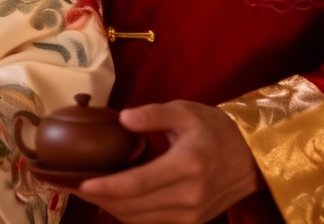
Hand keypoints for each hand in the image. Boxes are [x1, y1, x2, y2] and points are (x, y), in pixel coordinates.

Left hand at [73, 101, 262, 223]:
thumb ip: (153, 114)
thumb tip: (123, 119)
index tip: (80, 183)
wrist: (250, 156)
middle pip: (135, 207)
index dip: (106, 187)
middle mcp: (189, 196)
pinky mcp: (193, 222)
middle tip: (72, 187)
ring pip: (141, 220)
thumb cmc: (213, 127)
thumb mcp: (184, 110)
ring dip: (113, 209)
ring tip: (88, 193)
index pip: (138, 184)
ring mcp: (192, 215)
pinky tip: (114, 201)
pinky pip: (153, 223)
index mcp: (186, 165)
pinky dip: (130, 215)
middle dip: (100, 199)